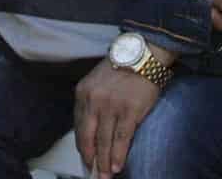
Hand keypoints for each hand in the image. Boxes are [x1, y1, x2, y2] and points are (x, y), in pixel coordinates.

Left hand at [74, 55, 164, 177]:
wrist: (143, 54)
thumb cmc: (122, 68)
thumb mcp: (97, 81)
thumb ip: (92, 102)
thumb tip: (93, 131)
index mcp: (82, 92)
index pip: (78, 126)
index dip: (82, 146)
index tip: (85, 159)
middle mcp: (93, 100)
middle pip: (88, 137)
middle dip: (90, 159)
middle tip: (92, 173)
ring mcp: (111, 106)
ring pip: (104, 142)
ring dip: (104, 163)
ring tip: (105, 176)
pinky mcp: (129, 111)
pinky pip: (121, 139)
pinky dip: (118, 156)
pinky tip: (116, 167)